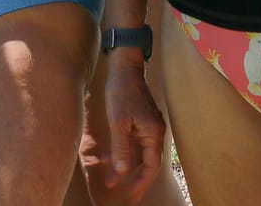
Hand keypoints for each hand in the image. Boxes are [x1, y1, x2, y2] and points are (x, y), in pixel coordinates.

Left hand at [94, 57, 164, 198]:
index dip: (141, 182)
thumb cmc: (122, 91)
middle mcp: (154, 131)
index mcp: (154, 133)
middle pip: (147, 162)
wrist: (124, 66)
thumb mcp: (119, 123)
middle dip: (133, 178)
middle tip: (124, 195)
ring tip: (109, 180)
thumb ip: (121, 149)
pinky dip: (121, 151)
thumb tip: (122, 172)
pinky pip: (133, 142)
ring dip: (124, 165)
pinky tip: (106, 157)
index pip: (151, 165)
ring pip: (138, 153)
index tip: (131, 195)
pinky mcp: (140, 121)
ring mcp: (148, 126)